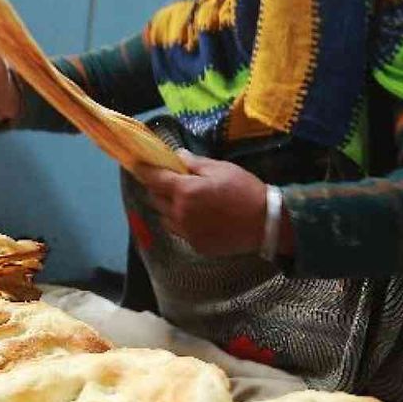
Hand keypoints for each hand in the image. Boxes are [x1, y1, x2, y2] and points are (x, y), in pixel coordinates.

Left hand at [136, 151, 268, 256]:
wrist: (265, 223)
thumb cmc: (244, 190)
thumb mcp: (221, 169)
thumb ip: (195, 163)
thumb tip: (177, 156)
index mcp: (185, 191)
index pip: (154, 179)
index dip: (144, 171)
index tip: (137, 165)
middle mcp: (180, 213)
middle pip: (155, 199)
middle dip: (158, 188)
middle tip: (170, 182)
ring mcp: (186, 231)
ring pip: (164, 217)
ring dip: (167, 207)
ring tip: (184, 201)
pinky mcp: (195, 245)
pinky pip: (179, 231)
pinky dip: (181, 222)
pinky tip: (197, 217)